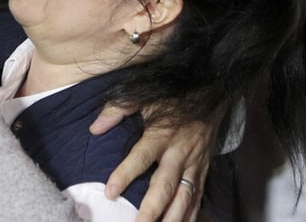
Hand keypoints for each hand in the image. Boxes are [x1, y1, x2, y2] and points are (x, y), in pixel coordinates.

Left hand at [93, 104, 216, 221]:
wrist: (211, 96)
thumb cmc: (173, 99)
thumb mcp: (146, 97)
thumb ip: (118, 109)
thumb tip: (95, 128)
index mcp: (162, 134)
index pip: (141, 157)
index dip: (125, 175)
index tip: (110, 193)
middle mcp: (179, 153)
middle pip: (164, 186)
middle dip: (151, 210)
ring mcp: (194, 166)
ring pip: (184, 198)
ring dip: (171, 220)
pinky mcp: (203, 173)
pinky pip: (198, 199)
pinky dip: (190, 217)